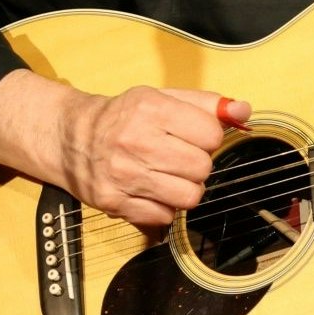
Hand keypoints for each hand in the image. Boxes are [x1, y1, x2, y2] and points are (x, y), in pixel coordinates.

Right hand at [52, 86, 250, 228]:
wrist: (70, 137)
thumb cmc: (122, 116)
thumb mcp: (162, 98)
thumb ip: (206, 104)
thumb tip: (243, 110)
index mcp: (150, 109)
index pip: (211, 134)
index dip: (209, 137)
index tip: (195, 136)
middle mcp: (135, 141)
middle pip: (202, 168)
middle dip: (198, 164)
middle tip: (180, 157)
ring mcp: (123, 175)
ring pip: (188, 197)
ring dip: (186, 189)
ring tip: (169, 176)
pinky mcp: (114, 202)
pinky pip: (164, 217)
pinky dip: (164, 207)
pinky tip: (151, 190)